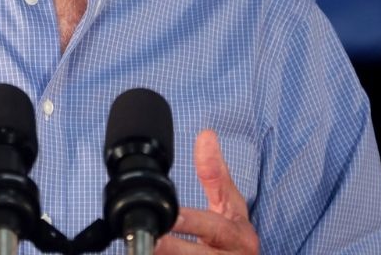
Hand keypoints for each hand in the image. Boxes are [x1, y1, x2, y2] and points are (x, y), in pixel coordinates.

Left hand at [157, 129, 259, 253]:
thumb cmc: (235, 233)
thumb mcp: (231, 203)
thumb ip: (215, 173)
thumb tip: (206, 136)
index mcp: (238, 236)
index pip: (215, 227)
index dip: (191, 222)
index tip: (171, 216)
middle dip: (174, 250)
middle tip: (148, 241)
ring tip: (142, 251)